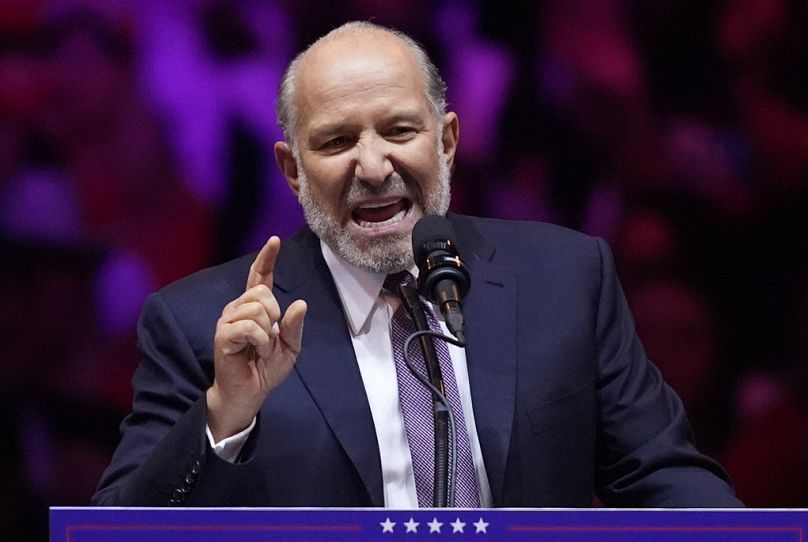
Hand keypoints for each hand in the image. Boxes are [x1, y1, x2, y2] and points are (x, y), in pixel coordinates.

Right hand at [207, 236, 306, 440]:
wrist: (250, 393)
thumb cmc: (266, 368)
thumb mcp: (290, 347)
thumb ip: (295, 326)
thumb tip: (300, 303)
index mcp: (255, 307)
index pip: (260, 277)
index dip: (267, 258)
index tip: (275, 240)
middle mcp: (238, 308)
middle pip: (262, 293)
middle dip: (275, 316)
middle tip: (270, 339)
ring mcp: (228, 321)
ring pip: (256, 308)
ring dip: (268, 332)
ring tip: (262, 348)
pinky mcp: (223, 335)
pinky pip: (249, 326)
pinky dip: (260, 340)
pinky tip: (256, 351)